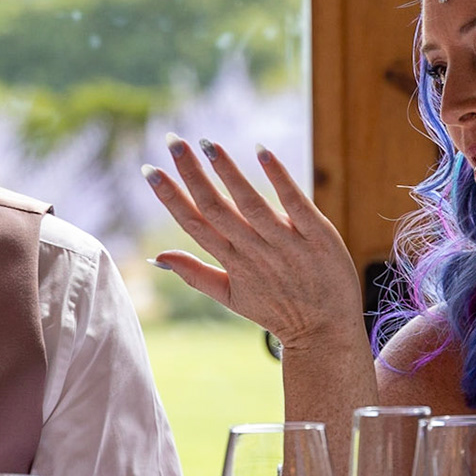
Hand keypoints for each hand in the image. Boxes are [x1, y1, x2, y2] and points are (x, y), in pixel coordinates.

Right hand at [143, 135, 365, 349]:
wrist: (325, 334)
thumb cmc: (278, 311)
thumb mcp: (231, 297)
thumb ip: (195, 274)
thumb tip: (158, 256)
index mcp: (232, 262)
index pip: (194, 223)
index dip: (170, 197)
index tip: (149, 170)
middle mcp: (255, 251)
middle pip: (216, 208)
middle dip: (191, 174)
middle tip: (172, 142)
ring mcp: (286, 243)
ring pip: (251, 203)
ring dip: (228, 172)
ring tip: (208, 144)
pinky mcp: (317, 235)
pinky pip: (295, 203)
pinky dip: (278, 177)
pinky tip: (262, 152)